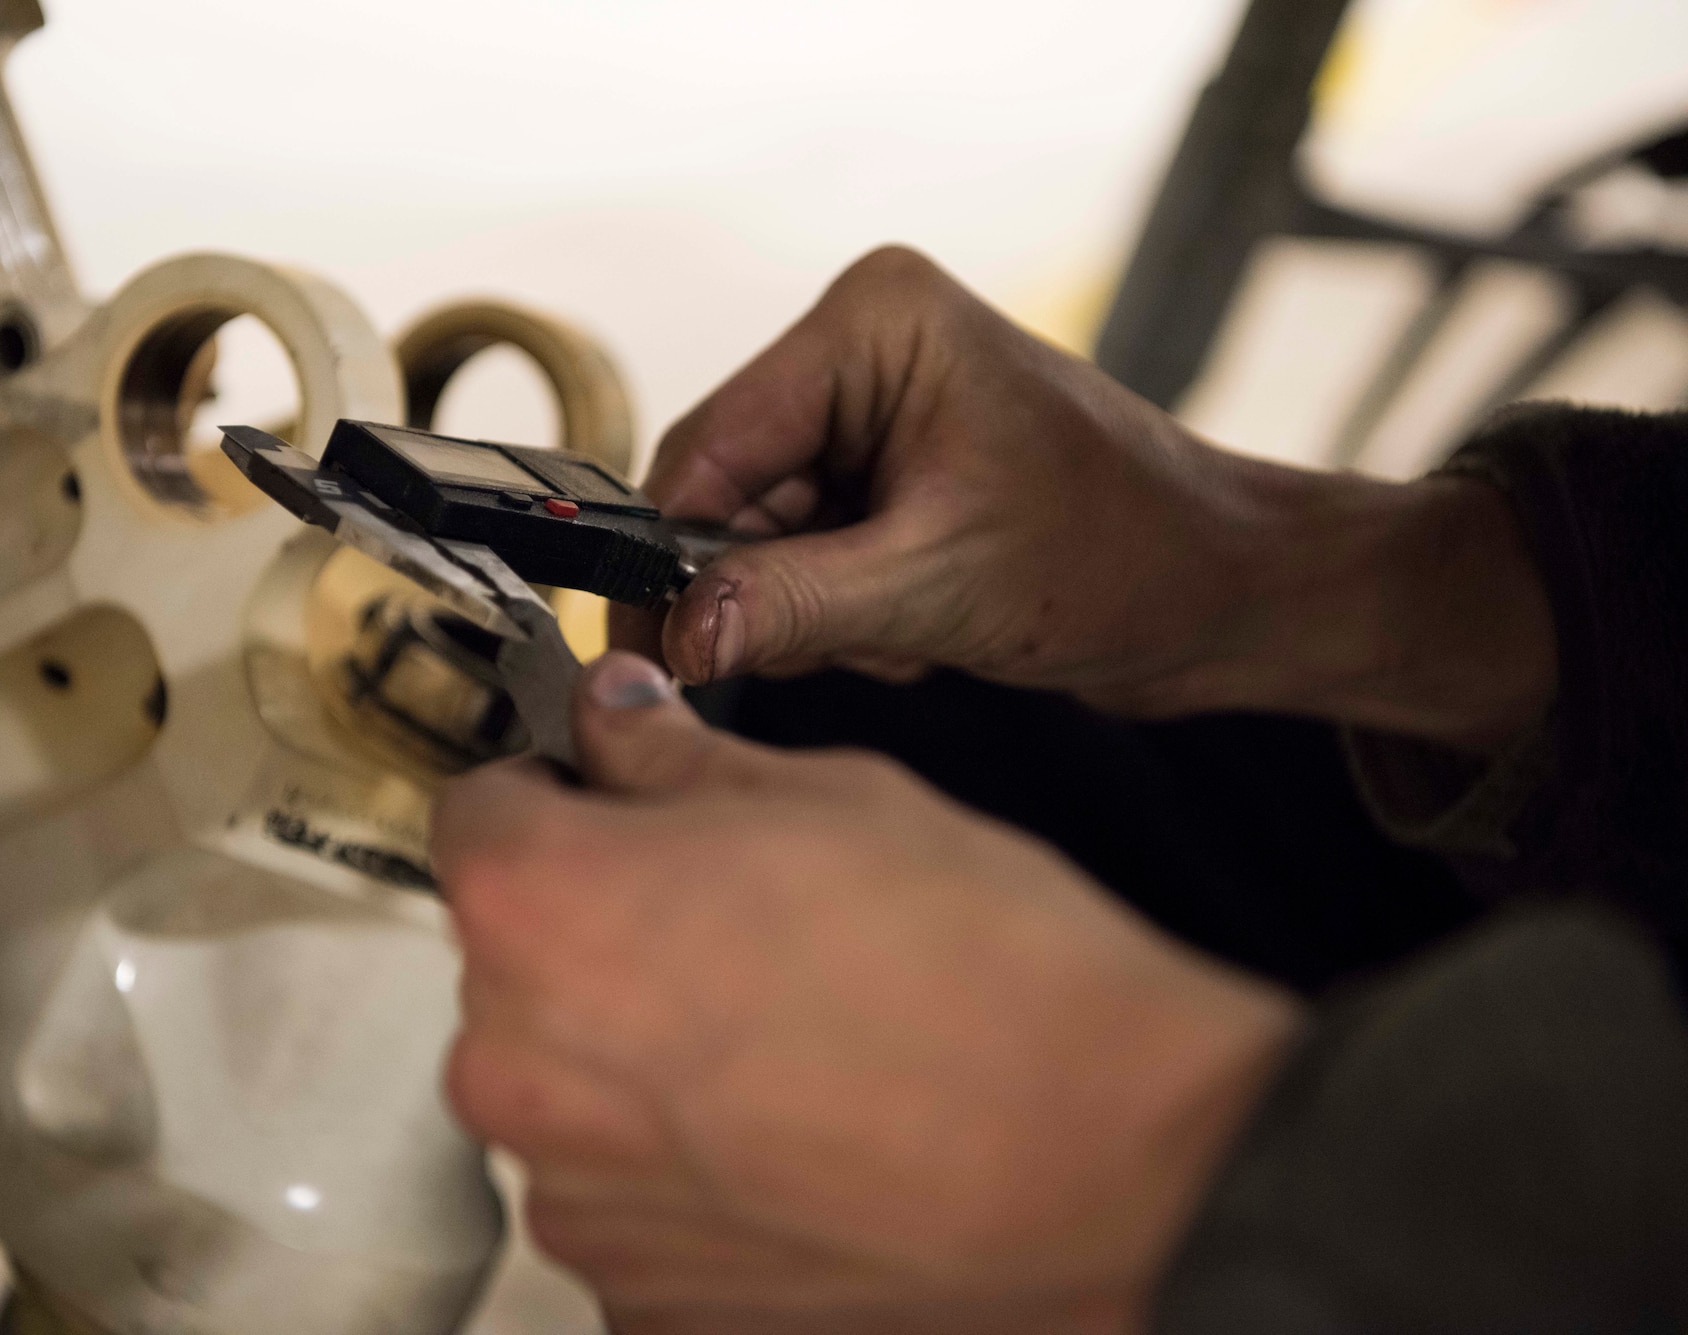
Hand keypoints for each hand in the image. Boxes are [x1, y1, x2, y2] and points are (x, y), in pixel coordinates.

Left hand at [434, 653, 1299, 1332]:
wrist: (1105, 1170)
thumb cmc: (979, 971)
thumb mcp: (825, 797)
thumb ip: (674, 759)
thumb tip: (613, 721)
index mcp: (539, 907)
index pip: (478, 814)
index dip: (552, 796)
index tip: (608, 805)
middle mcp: (516, 1063)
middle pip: (516, 965)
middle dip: (598, 934)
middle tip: (732, 928)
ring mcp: (573, 1203)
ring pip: (570, 1092)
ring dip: (638, 1063)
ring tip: (786, 1047)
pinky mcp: (638, 1304)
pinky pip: (629, 1205)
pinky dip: (685, 1177)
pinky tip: (794, 1144)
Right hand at [617, 246, 1554, 750]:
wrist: (1227, 598)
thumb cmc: (1124, 554)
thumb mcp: (938, 586)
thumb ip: (791, 605)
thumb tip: (675, 636)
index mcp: (872, 323)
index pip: (713, 444)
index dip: (674, 554)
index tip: (655, 648)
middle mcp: (864, 353)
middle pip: (727, 497)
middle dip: (768, 589)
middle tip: (848, 641)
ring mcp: (875, 418)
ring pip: (759, 544)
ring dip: (813, 614)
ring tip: (913, 631)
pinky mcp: (891, 480)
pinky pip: (804, 565)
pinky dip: (844, 619)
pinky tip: (924, 629)